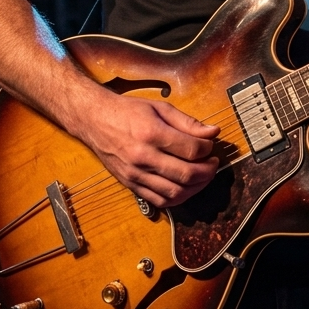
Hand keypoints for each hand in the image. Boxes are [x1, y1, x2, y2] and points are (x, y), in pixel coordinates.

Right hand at [77, 91, 220, 208]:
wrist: (94, 120)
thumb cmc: (127, 111)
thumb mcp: (160, 108)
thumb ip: (188, 122)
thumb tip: (213, 132)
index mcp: (152, 134)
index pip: (192, 150)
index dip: (208, 149)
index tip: (211, 144)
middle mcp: (143, 157)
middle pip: (186, 174)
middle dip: (208, 171)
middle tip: (213, 163)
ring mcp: (136, 174)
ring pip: (175, 192)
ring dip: (196, 187)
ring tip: (203, 175)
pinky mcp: (130, 185)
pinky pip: (160, 201)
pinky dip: (178, 198)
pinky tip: (186, 187)